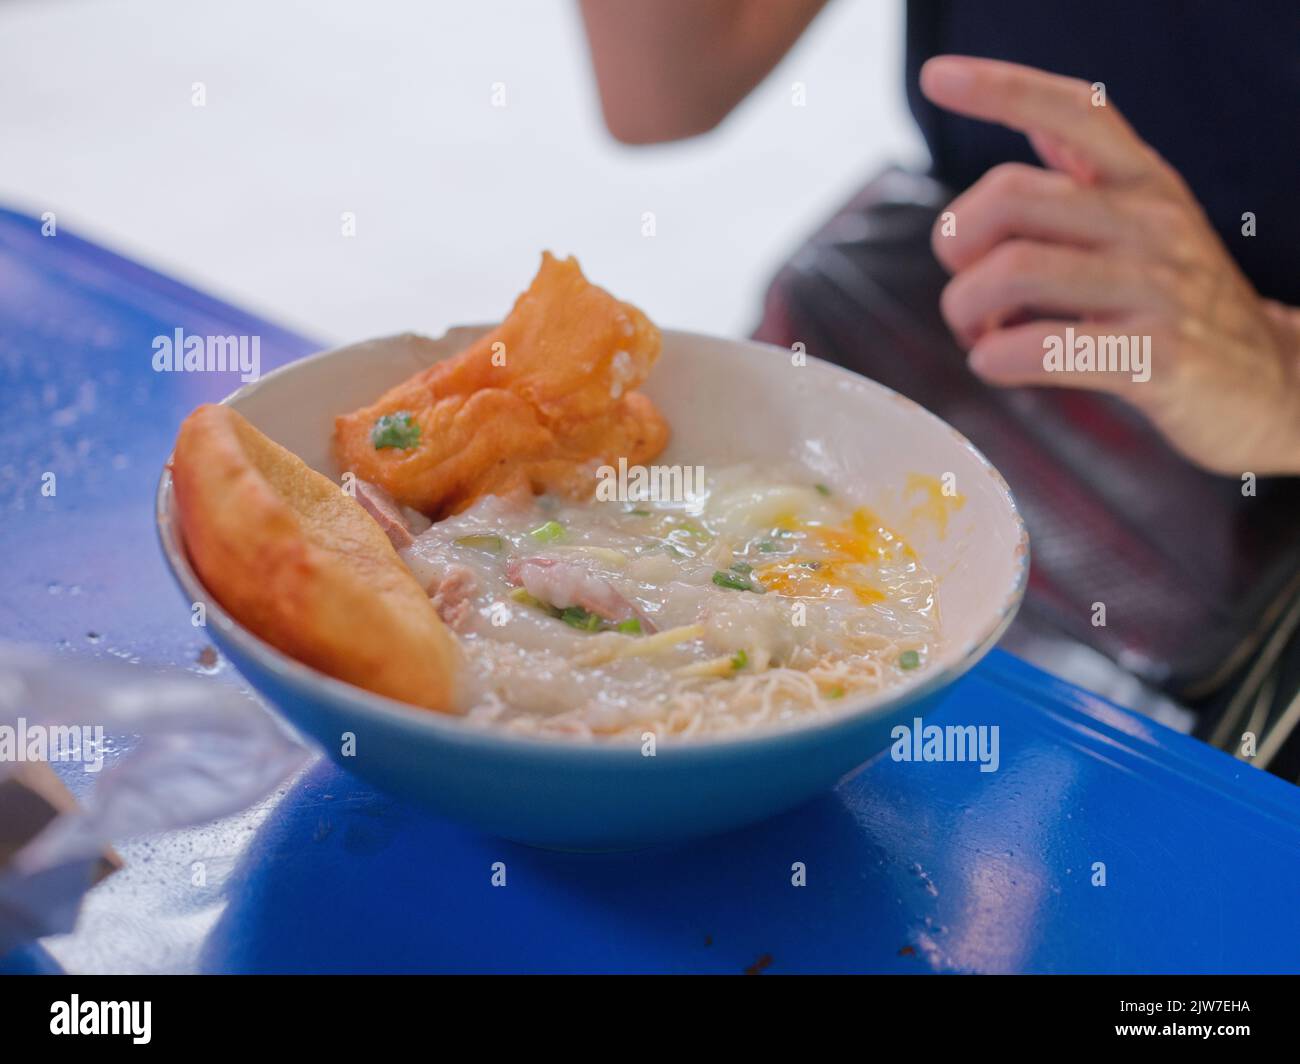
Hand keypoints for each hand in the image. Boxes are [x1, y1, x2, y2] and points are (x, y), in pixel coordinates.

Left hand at [920, 55, 1299, 475]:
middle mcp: (1151, 221)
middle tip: (964, 290)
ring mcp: (1157, 286)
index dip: (1001, 88)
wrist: (1268, 382)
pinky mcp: (1156, 355)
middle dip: (955, 246)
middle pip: (1009, 195)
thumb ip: (1088, 176)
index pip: (1075, 110)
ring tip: (978, 336)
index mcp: (1141, 181)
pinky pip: (1044, 347)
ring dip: (966, 310)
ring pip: (1015, 270)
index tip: (938, 78)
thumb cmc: (1181, 305)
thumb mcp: (1147, 222)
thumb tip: (1034, 122)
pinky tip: (995, 362)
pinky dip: (995, 358)